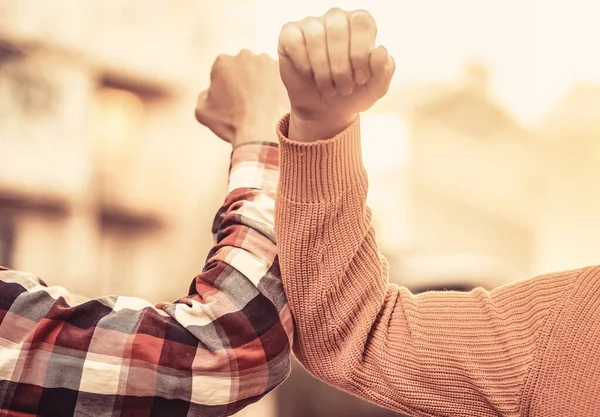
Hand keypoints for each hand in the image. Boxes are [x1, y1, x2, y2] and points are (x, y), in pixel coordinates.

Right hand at [195, 50, 289, 146]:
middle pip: (242, 67)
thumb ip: (202, 96)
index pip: (222, 71)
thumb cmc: (231, 123)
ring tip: (261, 103)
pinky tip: (272, 102)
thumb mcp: (203, 112)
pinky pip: (276, 77)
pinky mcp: (283, 71)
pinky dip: (274, 86)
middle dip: (242, 80)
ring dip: (259, 81)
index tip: (230, 101)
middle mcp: (244, 55)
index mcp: (222, 62)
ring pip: (260, 70)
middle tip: (246, 102)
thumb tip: (209, 91)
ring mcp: (266, 61)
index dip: (224, 87)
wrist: (262, 131)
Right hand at [278, 8, 394, 140]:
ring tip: (329, 88)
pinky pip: (294, 41)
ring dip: (323, 69)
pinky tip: (309, 74)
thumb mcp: (375, 88)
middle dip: (341, 66)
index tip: (360, 79)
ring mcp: (312, 25)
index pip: (362, 23)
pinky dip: (303, 63)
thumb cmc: (352, 93)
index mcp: (360, 23)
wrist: (325, 109)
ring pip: (315, 36)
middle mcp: (336, 18)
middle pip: (337, 29)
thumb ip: (384, 69)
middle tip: (344, 88)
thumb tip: (380, 49)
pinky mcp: (290, 35)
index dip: (360, 53)